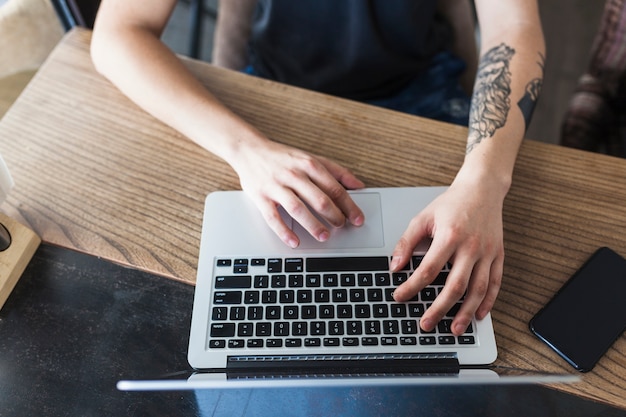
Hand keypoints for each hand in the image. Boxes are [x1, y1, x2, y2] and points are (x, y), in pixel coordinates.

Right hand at [233, 140, 364, 247]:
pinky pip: (273, 217)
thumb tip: (359, 185)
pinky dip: (284, 231)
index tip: (357, 218)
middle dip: (334, 216)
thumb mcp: (311, 158)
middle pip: (319, 199)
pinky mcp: (261, 197)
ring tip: (324, 236)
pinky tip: (294, 241)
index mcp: (309, 165)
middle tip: (341, 226)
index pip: (334, 188)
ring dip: (312, 225)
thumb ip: (337, 171)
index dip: (348, 205)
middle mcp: (293, 175)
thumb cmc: (283, 158)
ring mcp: (276, 186)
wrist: (249, 150)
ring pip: (297, 208)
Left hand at [390, 176, 505, 335]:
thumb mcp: (423, 217)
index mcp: (450, 236)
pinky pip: (495, 283)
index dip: (412, 287)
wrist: (482, 189)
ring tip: (455, 329)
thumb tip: (394, 266)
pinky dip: (488, 302)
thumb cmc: (452, 203)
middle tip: (426, 324)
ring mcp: (488, 252)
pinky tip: (478, 314)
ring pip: (478, 289)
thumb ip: (407, 242)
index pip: (428, 269)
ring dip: (466, 312)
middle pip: (455, 285)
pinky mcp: (499, 255)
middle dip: (439, 309)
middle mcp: (471, 246)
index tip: (400, 297)